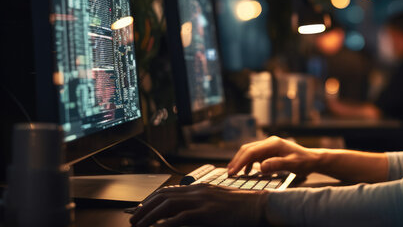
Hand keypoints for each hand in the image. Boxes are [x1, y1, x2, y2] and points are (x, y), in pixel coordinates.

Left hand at [129, 184, 267, 226]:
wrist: (260, 206)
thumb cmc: (243, 207)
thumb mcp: (219, 203)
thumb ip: (203, 205)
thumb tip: (188, 213)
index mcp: (201, 188)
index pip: (170, 191)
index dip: (152, 200)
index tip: (141, 209)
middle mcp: (199, 191)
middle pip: (163, 197)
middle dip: (144, 209)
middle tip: (133, 220)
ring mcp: (202, 201)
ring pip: (166, 206)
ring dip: (149, 216)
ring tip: (139, 226)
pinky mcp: (207, 212)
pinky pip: (179, 218)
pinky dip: (164, 224)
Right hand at [227, 136, 320, 176]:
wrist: (312, 159)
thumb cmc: (304, 161)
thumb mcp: (292, 164)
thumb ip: (277, 164)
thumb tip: (261, 167)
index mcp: (273, 143)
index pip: (252, 151)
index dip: (241, 161)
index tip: (233, 172)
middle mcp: (269, 142)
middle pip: (247, 149)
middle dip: (237, 160)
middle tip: (229, 173)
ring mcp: (269, 146)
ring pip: (250, 152)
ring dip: (241, 161)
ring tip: (233, 172)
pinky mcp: (270, 151)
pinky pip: (255, 156)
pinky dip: (248, 163)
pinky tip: (247, 172)